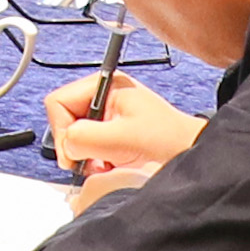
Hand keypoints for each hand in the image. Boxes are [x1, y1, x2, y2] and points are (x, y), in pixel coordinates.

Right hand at [47, 67, 197, 184]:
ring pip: (74, 137)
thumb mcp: (123, 137)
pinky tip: (110, 165)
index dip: (61, 130)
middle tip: (91, 160)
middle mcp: (102, 97)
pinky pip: (86, 148)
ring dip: (85, 155)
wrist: (191, 153)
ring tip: (105, 163)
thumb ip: (86, 136)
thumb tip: (66, 144)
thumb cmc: (169, 139)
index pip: (58, 102)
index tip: (73, 153)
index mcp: (104, 85)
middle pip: (64, 120)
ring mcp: (106, 116)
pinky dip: (93, 161)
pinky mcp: (110, 134)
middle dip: (75, 145)